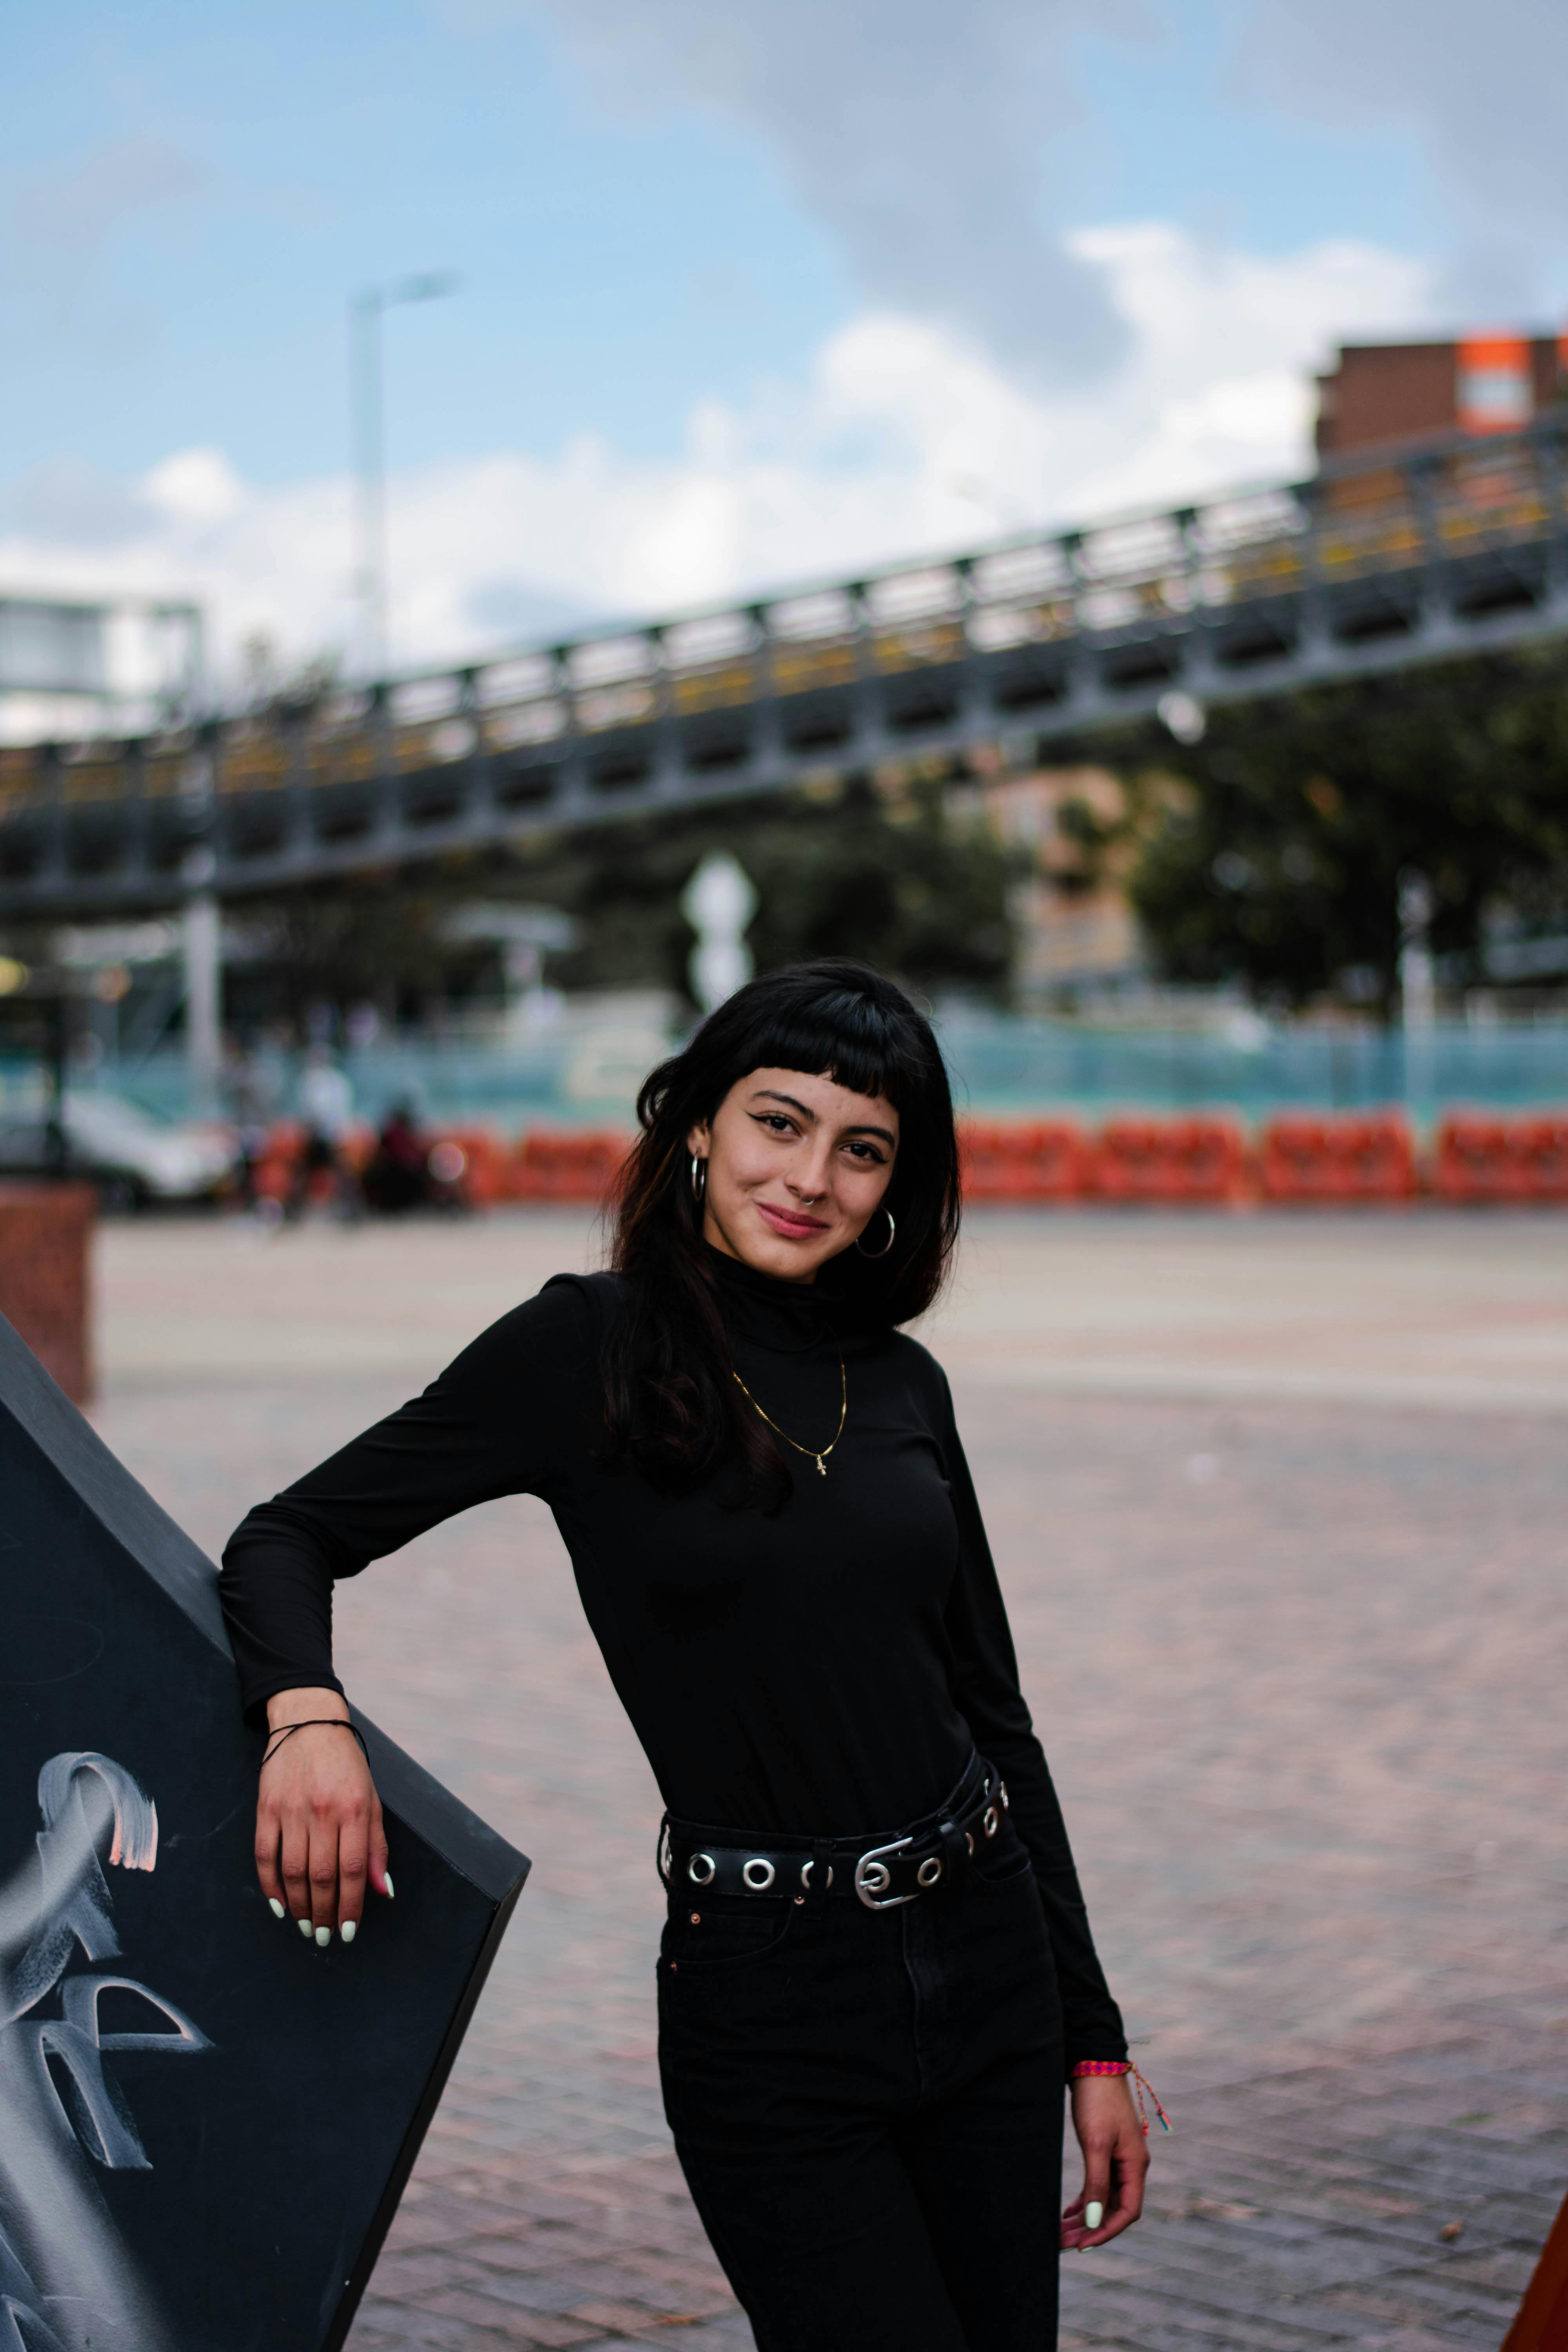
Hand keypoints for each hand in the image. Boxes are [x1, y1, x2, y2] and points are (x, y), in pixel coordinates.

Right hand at [255, 1690, 389, 1944]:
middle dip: (325, 1914)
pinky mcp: (266, 1808)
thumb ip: (376, 1846)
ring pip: (293, 1872)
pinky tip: (279, 1905)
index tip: (349, 1931)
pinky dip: (271, 1885)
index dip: (351, 1906)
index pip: (353, 1870)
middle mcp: (323, 1811)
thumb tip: (383, 1890)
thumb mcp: (372, 1799)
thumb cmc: (346, 1765)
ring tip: (306, 1926)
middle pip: (321, 1877)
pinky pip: (265, 1855)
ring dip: (299, 1907)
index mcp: (355, 1809)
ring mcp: (292, 1810)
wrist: (309, 1722)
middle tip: (325, 1936)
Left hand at [1061, 2073, 1149, 2251]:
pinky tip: (1069, 2212)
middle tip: (1063, 2243)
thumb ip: (1096, 2182)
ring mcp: (1119, 2158)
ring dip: (1085, 2217)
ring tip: (1061, 2232)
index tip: (1083, 2244)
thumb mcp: (1096, 2143)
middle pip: (1114, 2209)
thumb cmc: (1097, 2101)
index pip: (1127, 2211)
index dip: (1106, 2230)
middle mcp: (1131, 2166)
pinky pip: (1098, 2185)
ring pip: (1104, 2199)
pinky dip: (1085, 2200)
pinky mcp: (1106, 2151)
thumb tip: (1094, 2220)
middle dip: (1091, 2228)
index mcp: (1135, 2166)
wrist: (1093, 2064)